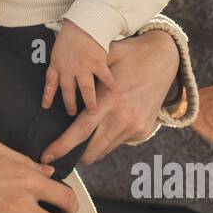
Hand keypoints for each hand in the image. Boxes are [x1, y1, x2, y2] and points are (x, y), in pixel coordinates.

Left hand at [38, 28, 178, 166]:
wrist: (166, 59)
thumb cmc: (131, 55)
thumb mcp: (107, 57)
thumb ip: (86, 71)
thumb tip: (60, 75)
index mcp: (109, 101)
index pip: (80, 131)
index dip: (62, 146)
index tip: (46, 156)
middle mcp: (122, 119)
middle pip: (91, 151)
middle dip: (75, 157)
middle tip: (60, 154)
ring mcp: (135, 127)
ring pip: (105, 149)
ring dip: (92, 149)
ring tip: (83, 140)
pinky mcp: (143, 131)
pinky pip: (120, 142)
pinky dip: (109, 139)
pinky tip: (107, 124)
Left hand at [42, 19, 116, 115]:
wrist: (84, 23)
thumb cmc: (71, 35)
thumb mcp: (57, 50)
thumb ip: (57, 65)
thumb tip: (54, 79)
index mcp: (57, 64)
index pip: (50, 83)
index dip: (47, 96)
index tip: (46, 106)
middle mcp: (69, 69)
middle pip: (68, 91)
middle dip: (70, 104)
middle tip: (73, 114)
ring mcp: (83, 67)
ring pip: (86, 89)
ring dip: (89, 101)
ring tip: (93, 111)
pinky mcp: (97, 63)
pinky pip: (104, 77)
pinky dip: (109, 84)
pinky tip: (113, 91)